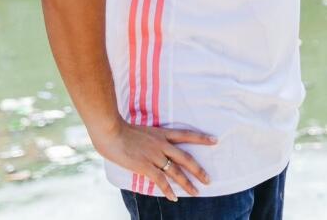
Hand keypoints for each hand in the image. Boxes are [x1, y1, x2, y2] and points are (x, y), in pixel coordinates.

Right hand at [91, 119, 216, 200]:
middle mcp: (162, 144)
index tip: (215, 141)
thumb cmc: (122, 130)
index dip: (201, 138)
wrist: (111, 132)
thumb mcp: (143, 130)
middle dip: (198, 169)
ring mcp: (154, 155)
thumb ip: (151, 139)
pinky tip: (174, 197)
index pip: (187, 134)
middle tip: (209, 179)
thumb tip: (153, 147)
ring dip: (187, 183)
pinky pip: (160, 180)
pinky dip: (168, 189)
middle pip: (186, 157)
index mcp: (162, 133)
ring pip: (176, 171)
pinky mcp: (145, 166)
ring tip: (196, 192)